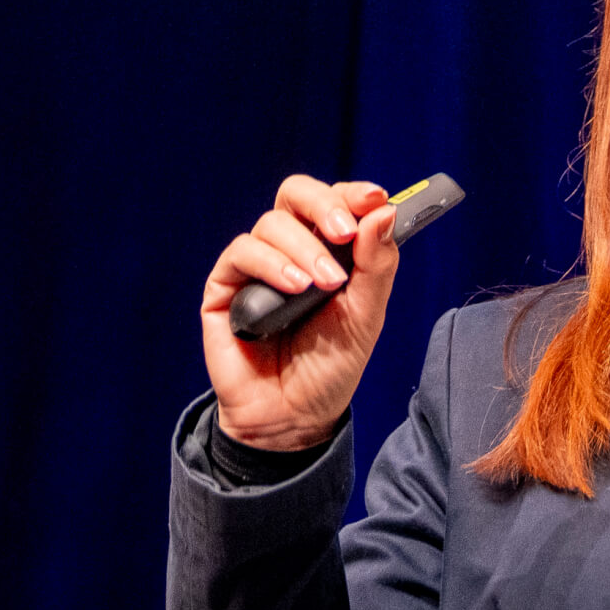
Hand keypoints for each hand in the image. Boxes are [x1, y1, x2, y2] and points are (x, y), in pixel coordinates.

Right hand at [200, 175, 395, 450]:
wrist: (294, 416)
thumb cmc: (331, 365)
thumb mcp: (367, 314)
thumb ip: (377, 263)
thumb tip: (385, 211)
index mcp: (326, 247)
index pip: (335, 200)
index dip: (353, 193)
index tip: (376, 198)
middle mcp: (290, 248)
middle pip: (296, 194)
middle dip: (324, 206)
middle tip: (344, 233)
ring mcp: (255, 266)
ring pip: (271, 224)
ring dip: (302, 248)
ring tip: (322, 284)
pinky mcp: (225, 288)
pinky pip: (240, 253)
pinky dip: (271, 264)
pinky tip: (294, 288)